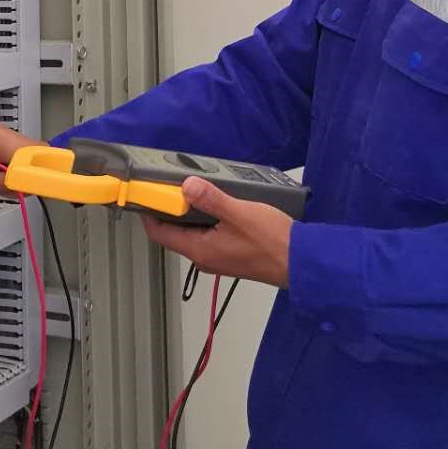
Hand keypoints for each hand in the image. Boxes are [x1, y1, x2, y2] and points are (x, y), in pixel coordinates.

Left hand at [140, 177, 291, 288]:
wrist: (301, 262)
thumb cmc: (271, 241)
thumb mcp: (239, 213)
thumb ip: (211, 199)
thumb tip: (186, 187)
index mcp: (200, 250)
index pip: (160, 235)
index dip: (150, 214)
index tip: (146, 195)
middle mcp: (205, 258)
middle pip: (175, 234)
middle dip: (169, 211)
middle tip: (170, 186)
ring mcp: (218, 258)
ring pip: (193, 234)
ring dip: (189, 214)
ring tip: (192, 190)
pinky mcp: (231, 255)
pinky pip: (208, 236)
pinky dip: (205, 220)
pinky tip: (217, 205)